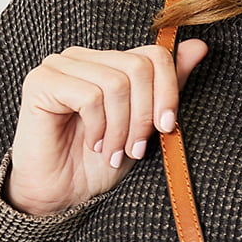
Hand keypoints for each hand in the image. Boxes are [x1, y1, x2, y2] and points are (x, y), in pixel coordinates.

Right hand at [5, 39, 208, 216]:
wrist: (61, 194)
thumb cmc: (99, 164)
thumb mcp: (144, 128)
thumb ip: (166, 89)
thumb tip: (200, 47)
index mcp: (108, 63)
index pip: (153, 55)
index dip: (168, 93)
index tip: (166, 128)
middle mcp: (83, 57)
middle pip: (138, 68)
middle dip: (144, 116)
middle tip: (135, 149)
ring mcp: (60, 66)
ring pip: (116, 83)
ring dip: (121, 128)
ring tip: (113, 152)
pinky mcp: (41, 81)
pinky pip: (89, 96)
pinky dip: (99, 128)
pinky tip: (93, 145)